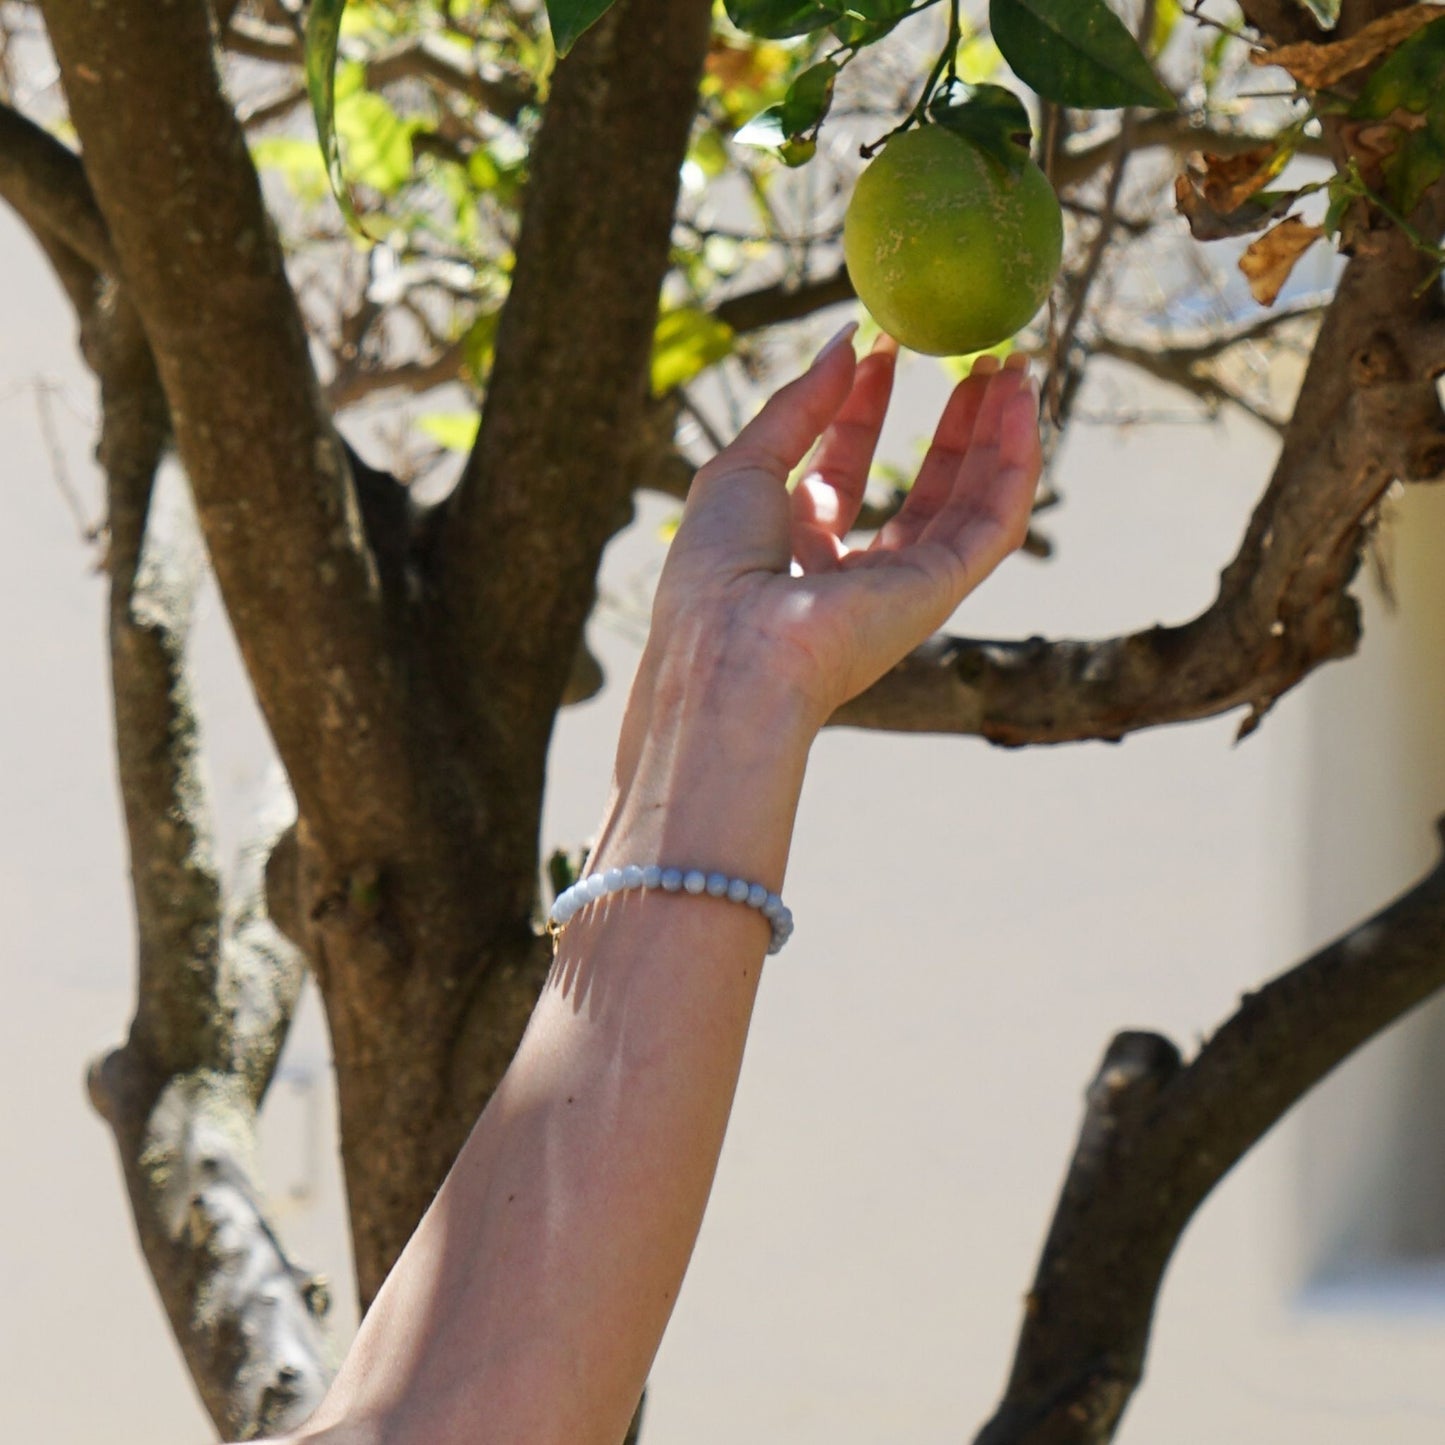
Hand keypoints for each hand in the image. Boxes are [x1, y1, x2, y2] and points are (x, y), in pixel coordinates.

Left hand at [648, 323, 1042, 726]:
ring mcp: (903, 586)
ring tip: (1014, 371)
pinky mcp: (941, 594)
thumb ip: (799, 405)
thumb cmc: (718, 566)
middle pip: (920, 489)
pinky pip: (994, 524)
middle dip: (951, 423)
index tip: (887, 346)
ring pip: (968, 503)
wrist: (734, 647)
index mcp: (794, 547)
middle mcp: (853, 573)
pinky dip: (1016, 467)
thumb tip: (847, 340)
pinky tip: (1023, 410)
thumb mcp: (744, 465)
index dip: (866, 405)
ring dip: (995, 436)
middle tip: (978, 358)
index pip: (844, 467)